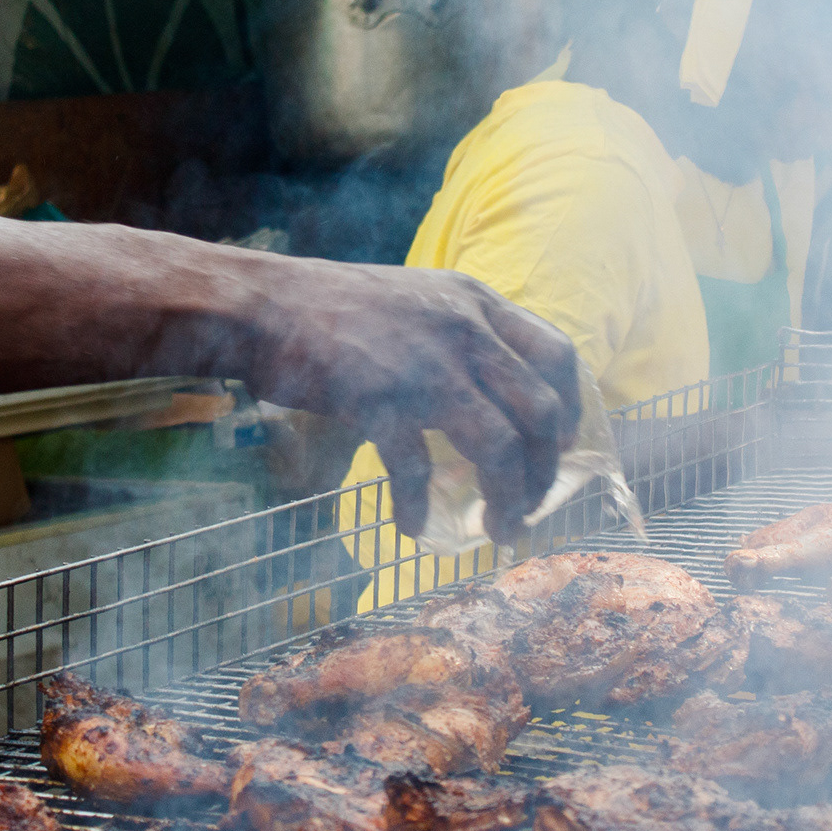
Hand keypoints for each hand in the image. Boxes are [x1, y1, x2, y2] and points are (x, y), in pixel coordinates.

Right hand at [240, 261, 580, 541]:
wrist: (261, 304)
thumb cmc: (330, 307)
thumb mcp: (416, 301)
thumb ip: (458, 334)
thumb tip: (489, 390)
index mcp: (475, 302)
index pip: (557, 354)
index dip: (570, 408)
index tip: (559, 445)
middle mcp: (464, 331)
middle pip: (541, 410)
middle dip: (545, 469)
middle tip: (531, 503)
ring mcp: (426, 365)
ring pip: (500, 447)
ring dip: (508, 498)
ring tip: (498, 529)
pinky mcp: (382, 401)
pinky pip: (416, 469)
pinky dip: (416, 505)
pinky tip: (411, 527)